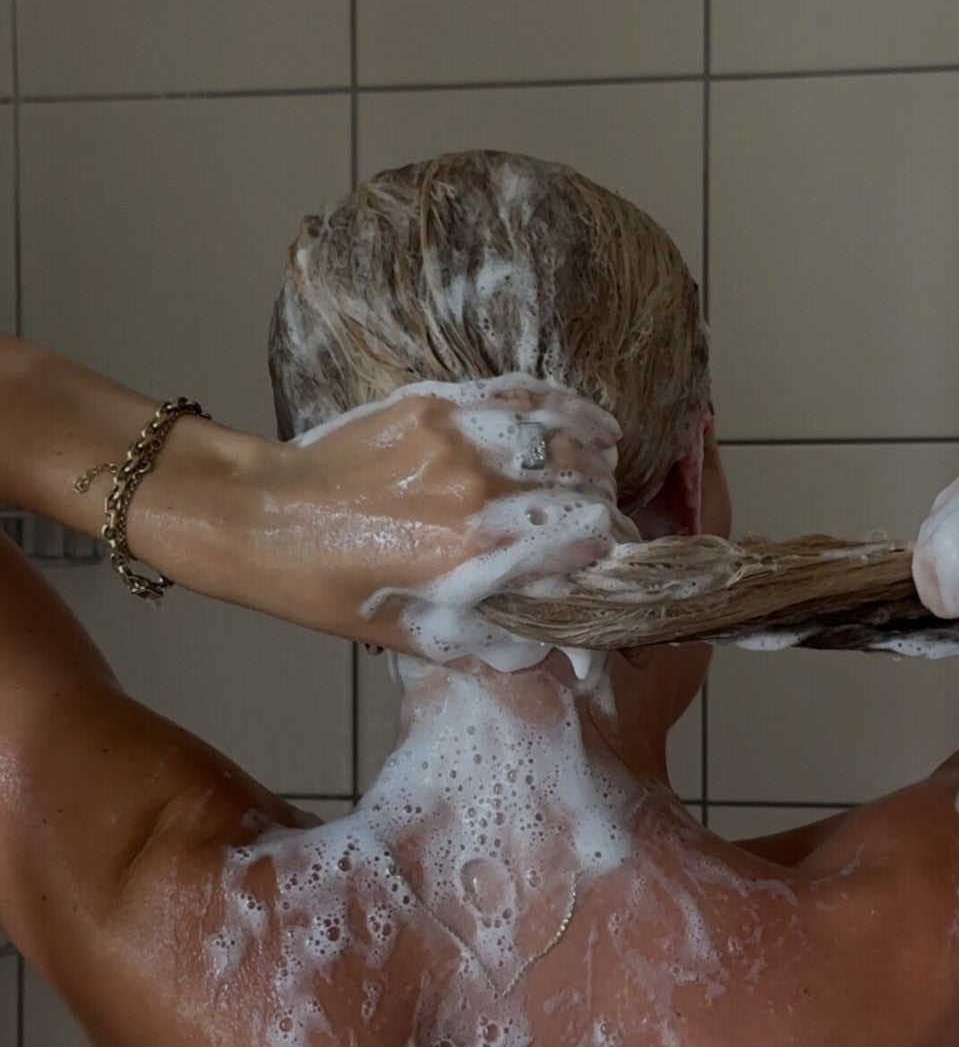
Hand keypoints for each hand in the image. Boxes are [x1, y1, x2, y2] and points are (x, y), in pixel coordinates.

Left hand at [243, 379, 633, 649]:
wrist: (259, 516)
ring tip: (599, 477)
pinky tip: (589, 424)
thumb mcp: (411, 636)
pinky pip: (523, 395)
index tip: (607, 565)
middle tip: (596, 531)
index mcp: (474, 550)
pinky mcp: (437, 402)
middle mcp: (475, 484)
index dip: (611, 551)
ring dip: (593, 459)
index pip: (588, 535)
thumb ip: (493, 640)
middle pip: (585, 483)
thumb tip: (559, 651)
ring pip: (563, 434)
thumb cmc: (327, 589)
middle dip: (604, 508)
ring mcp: (457, 433)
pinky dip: (565, 409)